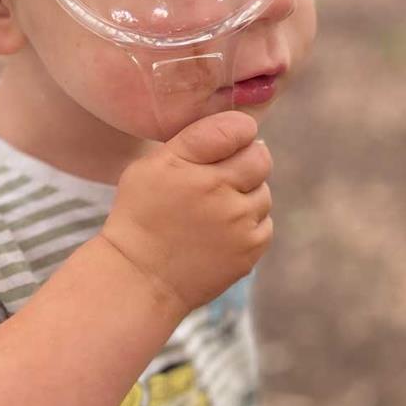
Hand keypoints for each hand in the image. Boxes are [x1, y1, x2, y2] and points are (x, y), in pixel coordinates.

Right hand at [101, 110, 272, 318]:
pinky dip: (249, 224)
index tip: (230, 141)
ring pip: (264, 193)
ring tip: (216, 209)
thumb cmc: (142, 214)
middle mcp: (217, 189)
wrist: (139, 276)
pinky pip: (265, 224)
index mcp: (189, 163)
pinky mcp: (249, 250)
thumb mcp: (150, 166)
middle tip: (223, 176)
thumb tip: (245, 131)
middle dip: (247, 161)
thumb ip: (194, 140)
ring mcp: (237, 222)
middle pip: (260, 159)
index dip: (239, 131)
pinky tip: (221, 231)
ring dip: (247, 195)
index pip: (237, 128)